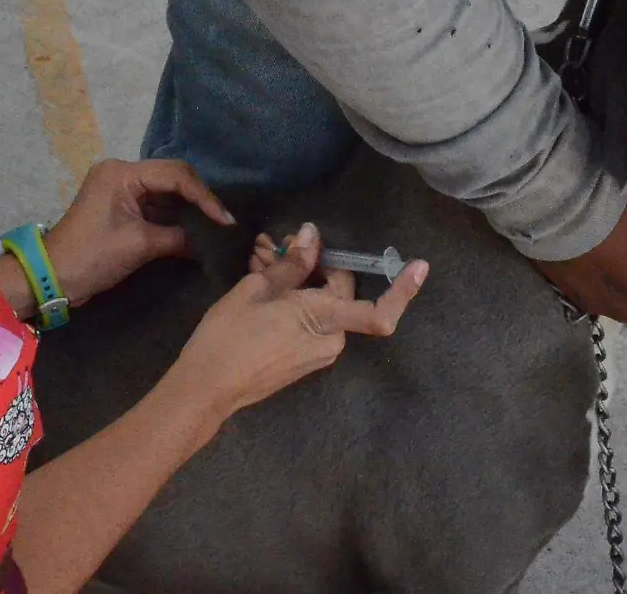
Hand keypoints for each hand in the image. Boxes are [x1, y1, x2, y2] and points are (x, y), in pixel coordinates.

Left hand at [43, 159, 233, 307]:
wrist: (53, 277)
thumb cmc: (93, 256)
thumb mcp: (140, 245)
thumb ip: (177, 237)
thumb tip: (205, 242)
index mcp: (122, 173)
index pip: (175, 175)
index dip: (204, 197)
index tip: (224, 220)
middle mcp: (121, 172)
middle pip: (171, 177)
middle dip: (198, 199)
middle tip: (223, 221)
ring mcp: (119, 188)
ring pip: (164, 191)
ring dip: (187, 208)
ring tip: (214, 226)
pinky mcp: (120, 206)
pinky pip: (153, 204)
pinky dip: (172, 217)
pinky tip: (193, 230)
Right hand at [172, 223, 426, 415]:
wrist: (207, 387)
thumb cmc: (230, 336)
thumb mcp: (258, 290)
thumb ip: (293, 263)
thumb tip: (312, 237)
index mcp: (325, 319)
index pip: (378, 312)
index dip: (403, 290)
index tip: (420, 266)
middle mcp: (331, 340)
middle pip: (337, 290)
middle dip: (311, 263)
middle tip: (274, 243)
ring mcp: (317, 352)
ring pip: (318, 302)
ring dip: (295, 278)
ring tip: (259, 256)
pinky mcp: (302, 358)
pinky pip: (307, 319)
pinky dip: (290, 298)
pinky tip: (261, 276)